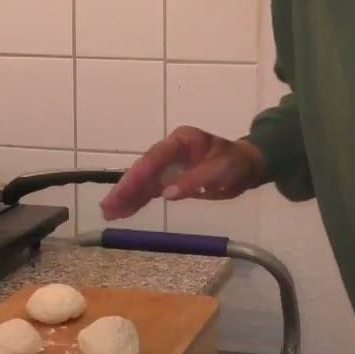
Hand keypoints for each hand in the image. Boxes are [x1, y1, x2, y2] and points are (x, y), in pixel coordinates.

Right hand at [99, 126, 265, 219]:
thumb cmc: (236, 164)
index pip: (154, 158)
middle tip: (107, 206)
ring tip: (108, 212)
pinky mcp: (171, 180)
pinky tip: (123, 212)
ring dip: (126, 197)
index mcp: (181, 141)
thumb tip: (167, 194)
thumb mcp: (221, 170)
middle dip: (125, 188)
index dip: (138, 175)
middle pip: (143, 170)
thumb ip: (194, 180)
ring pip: (143, 182)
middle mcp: (170, 151)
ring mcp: (169, 165)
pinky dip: (137, 201)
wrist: (247, 168)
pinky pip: (150, 190)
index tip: (123, 191)